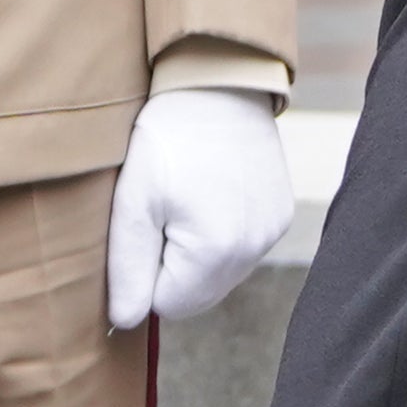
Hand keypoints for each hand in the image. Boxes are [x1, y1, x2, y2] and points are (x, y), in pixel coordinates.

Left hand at [105, 84, 291, 333]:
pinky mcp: (280, 217)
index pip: (166, 305)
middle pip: (197, 295)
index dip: (145, 271)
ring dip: (196, 252)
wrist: (218, 84)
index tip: (145, 224)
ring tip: (187, 198)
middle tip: (164, 210)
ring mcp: (271, 234)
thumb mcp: (133, 201)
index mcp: (215, 251)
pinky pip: (241, 250)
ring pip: (219, 275)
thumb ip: (128, 267)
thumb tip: (126, 322)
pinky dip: (221, 234)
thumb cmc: (168, 138)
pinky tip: (211, 194)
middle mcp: (253, 251)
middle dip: (172, 265)